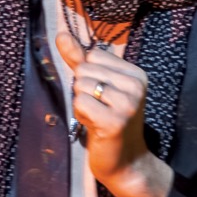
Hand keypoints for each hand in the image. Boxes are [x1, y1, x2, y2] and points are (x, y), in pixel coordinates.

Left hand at [57, 32, 172, 196]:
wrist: (126, 161)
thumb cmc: (109, 120)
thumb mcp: (97, 84)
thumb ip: (78, 59)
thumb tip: (60, 34)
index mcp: (136, 73)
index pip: (93, 55)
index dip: (88, 75)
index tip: (102, 95)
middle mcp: (136, 85)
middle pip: (84, 69)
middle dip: (82, 90)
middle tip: (99, 109)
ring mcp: (127, 104)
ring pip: (81, 85)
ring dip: (81, 104)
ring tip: (97, 117)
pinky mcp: (115, 121)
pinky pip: (80, 103)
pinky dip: (80, 115)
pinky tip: (94, 126)